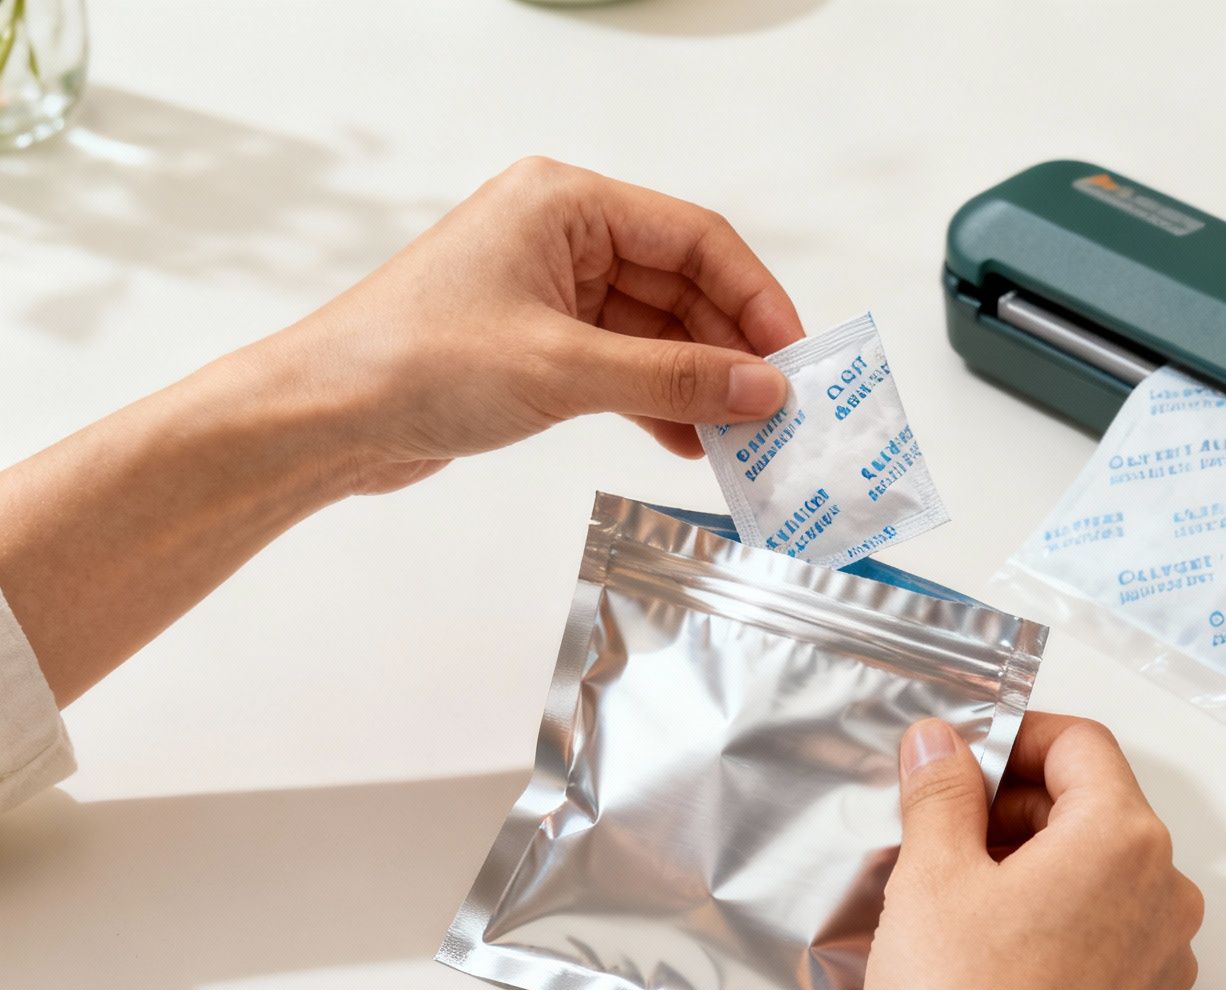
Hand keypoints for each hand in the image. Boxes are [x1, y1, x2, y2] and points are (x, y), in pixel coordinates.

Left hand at [0, 158, 802, 706]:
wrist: (322, 417)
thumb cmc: (413, 362)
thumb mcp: (565, 369)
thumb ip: (676, 378)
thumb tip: (764, 389)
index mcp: (564, 203)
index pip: (693, 238)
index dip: (755, 297)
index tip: (795, 357)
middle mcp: (560, 235)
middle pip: (681, 285)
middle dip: (731, 348)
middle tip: (779, 407)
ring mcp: (548, 290)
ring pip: (656, 330)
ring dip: (700, 382)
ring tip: (745, 435)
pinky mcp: (536, 343)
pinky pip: (623, 364)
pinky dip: (659, 401)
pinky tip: (692, 443)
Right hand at [862, 714, 1203, 989]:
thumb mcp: (931, 875)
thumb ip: (941, 791)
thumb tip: (941, 747)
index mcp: (1123, 841)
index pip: (1082, 745)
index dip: (1017, 737)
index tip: (970, 755)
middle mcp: (1163, 894)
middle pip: (1096, 806)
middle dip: (1020, 805)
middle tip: (948, 826)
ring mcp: (1163, 957)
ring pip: (1103, 872)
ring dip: (1038, 864)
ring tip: (964, 896)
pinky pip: (1111, 932)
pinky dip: (1061, 919)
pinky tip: (996, 949)